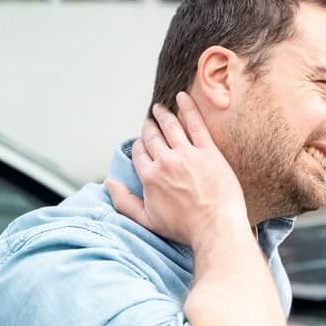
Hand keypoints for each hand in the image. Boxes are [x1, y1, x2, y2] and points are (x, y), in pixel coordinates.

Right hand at [106, 92, 249, 250]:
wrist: (216, 228)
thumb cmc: (185, 228)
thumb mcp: (147, 220)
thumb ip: (124, 202)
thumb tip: (109, 184)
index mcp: (150, 176)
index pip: (139, 152)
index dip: (139, 145)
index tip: (142, 144)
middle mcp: (166, 161)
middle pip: (152, 136)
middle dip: (148, 127)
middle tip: (149, 121)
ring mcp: (188, 154)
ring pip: (170, 126)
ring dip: (163, 114)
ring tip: (160, 108)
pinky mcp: (209, 151)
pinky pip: (196, 123)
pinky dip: (188, 107)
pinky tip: (183, 97)